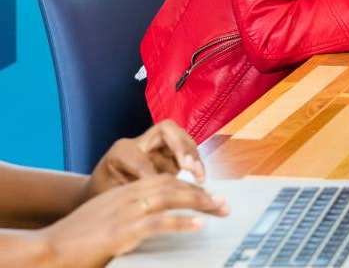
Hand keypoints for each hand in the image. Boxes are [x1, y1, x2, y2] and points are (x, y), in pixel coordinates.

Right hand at [37, 174, 227, 267]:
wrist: (48, 247)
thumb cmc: (77, 236)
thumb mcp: (108, 216)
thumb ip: (131, 213)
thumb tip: (154, 220)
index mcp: (127, 189)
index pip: (166, 178)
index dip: (189, 184)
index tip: (209, 194)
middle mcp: (130, 195)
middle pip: (174, 184)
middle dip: (202, 193)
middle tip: (224, 204)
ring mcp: (127, 212)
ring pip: (171, 197)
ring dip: (199, 202)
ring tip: (219, 209)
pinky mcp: (122, 232)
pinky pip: (158, 222)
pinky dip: (181, 222)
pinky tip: (198, 225)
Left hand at [85, 120, 204, 199]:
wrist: (102, 194)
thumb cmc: (104, 197)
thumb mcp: (110, 197)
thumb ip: (129, 195)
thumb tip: (151, 197)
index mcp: (120, 152)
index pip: (140, 157)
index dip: (149, 173)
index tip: (154, 192)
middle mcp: (141, 143)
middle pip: (166, 130)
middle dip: (180, 146)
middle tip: (188, 166)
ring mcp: (158, 147)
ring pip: (180, 138)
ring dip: (192, 154)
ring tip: (198, 174)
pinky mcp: (169, 156)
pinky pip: (186, 152)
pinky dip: (194, 163)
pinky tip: (198, 178)